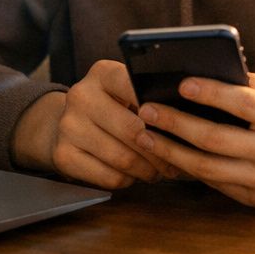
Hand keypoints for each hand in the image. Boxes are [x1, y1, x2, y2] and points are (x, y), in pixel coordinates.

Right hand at [11, 59, 177, 189]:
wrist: (66, 124)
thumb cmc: (112, 106)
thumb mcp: (126, 91)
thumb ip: (150, 96)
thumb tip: (191, 113)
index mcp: (102, 73)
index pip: (135, 86)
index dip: (160, 109)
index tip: (180, 123)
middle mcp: (81, 96)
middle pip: (132, 130)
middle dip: (161, 150)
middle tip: (176, 162)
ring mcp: (68, 126)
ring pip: (122, 158)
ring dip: (148, 170)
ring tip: (161, 171)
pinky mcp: (63, 155)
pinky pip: (109, 177)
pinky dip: (129, 180)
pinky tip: (136, 175)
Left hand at [134, 73, 254, 207]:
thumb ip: (254, 84)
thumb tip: (211, 72)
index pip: (242, 104)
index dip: (210, 93)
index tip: (181, 83)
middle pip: (214, 139)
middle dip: (175, 124)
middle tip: (147, 109)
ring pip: (207, 168)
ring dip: (171, 151)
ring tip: (146, 135)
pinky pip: (215, 184)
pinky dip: (189, 169)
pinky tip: (169, 154)